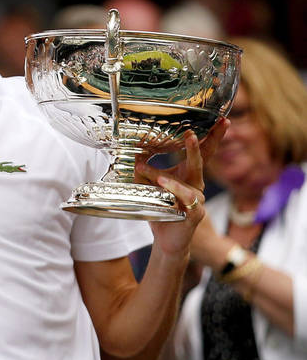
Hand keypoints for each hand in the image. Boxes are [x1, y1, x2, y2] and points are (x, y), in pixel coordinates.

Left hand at [135, 119, 228, 256]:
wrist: (166, 239)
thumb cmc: (161, 210)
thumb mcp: (148, 186)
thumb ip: (144, 170)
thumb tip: (136, 152)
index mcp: (190, 175)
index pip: (204, 152)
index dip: (213, 137)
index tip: (222, 120)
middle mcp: (197, 185)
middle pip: (201, 162)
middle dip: (196, 148)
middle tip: (190, 134)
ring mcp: (198, 199)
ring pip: (186, 183)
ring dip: (169, 178)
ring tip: (158, 176)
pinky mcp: (195, 214)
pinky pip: (185, 200)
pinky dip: (173, 192)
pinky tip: (162, 187)